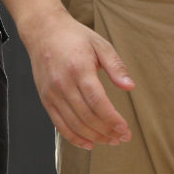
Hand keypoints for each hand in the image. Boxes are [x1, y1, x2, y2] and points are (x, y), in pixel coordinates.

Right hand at [20, 9, 133, 149]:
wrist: (43, 31)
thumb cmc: (73, 37)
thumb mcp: (100, 44)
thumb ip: (116, 66)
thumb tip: (130, 86)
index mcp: (79, 68)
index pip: (97, 102)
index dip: (112, 119)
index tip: (125, 129)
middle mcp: (63, 83)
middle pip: (87, 116)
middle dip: (107, 131)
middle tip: (122, 137)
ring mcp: (52, 92)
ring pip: (74, 124)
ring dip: (94, 137)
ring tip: (110, 140)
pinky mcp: (45, 98)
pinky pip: (59, 125)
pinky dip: (74, 137)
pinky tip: (89, 143)